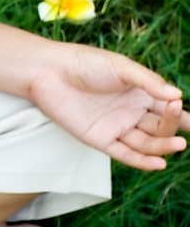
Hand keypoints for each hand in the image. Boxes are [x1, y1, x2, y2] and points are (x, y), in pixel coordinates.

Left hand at [29, 42, 188, 170]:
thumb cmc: (85, 63)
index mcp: (139, 92)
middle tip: (180, 119)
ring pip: (147, 142)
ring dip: (163, 146)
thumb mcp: (121, 67)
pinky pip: (125, 154)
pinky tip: (159, 163)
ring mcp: (116, 126)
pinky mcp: (100, 140)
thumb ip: (149, 82)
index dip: (181, 114)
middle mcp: (131, 111)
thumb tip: (178, 96)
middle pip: (160, 125)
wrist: (49, 72)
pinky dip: (142, 161)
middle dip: (173, 126)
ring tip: (179, 145)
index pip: (168, 106)